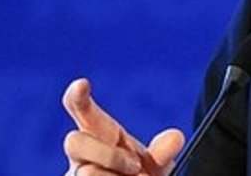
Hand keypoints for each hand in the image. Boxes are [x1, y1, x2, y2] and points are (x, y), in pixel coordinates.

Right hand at [62, 78, 185, 175]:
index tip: (82, 84)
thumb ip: (163, 152)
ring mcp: (76, 173)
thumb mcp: (155, 164)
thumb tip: (176, 137)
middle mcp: (82, 153)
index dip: (76, 96)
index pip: (80, 108)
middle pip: (74, 142)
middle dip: (108, 155)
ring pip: (86, 173)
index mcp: (98, 133)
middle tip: (134, 166)